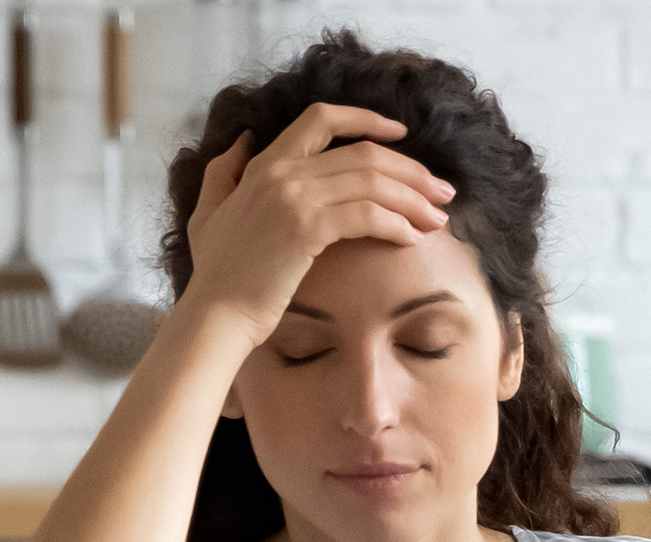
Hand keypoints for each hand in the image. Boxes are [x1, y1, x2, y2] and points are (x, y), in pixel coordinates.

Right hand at [179, 102, 455, 348]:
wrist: (215, 314)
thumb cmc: (216, 273)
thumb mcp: (209, 211)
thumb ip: (223, 172)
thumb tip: (243, 139)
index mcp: (265, 163)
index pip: (323, 118)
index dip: (367, 119)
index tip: (401, 134)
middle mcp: (281, 171)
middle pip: (364, 153)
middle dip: (412, 170)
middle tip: (442, 191)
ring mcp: (294, 197)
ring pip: (373, 182)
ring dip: (414, 199)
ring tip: (438, 219)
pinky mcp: (307, 228)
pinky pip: (367, 215)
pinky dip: (397, 224)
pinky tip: (412, 239)